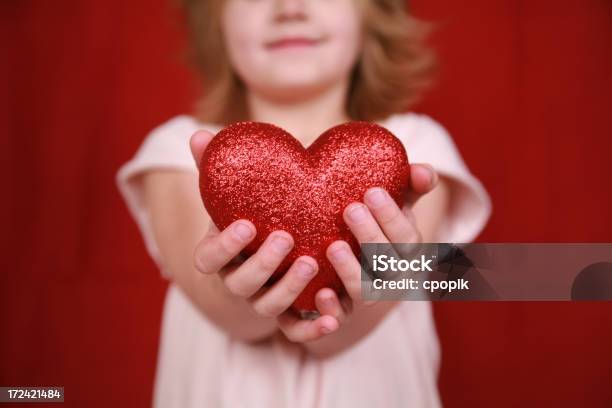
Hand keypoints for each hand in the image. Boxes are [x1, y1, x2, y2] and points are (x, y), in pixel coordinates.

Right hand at [190, 130, 337, 341]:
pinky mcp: (290, 313)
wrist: (263, 252)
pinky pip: (296, 328)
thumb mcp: (231, 194)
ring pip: (269, 306)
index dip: (225, 245)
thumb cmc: (248, 215)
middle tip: (286, 238)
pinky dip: (312, 327)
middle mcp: (238, 281)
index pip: (210, 258)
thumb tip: (200, 134)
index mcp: (219, 255)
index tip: (246, 224)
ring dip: (289, 288)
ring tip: (312, 262)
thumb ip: (215, 166)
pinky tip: (333, 319)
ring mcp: (262, 300)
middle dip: (262, 265)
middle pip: (241, 285)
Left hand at [306, 163, 439, 324]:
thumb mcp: (392, 201)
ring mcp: (368, 298)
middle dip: (370, 236)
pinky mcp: (342, 313)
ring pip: (366, 291)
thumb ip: (410, 185)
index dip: (391, 217)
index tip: (372, 191)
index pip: (407, 238)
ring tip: (333, 246)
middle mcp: (393, 279)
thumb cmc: (373, 222)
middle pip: (387, 264)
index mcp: (408, 252)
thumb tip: (423, 172)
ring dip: (351, 270)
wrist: (342, 254)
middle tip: (350, 209)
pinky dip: (333, 310)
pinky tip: (321, 293)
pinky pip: (340, 318)